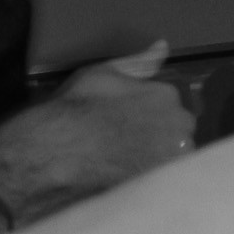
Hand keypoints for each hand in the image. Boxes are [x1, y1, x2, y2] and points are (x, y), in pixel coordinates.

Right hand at [0, 40, 195, 224]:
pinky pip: (165, 180)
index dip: (148, 114)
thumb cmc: (74, 112)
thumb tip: (162, 47)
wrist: (54, 157)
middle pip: (178, 132)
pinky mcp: (163, 186)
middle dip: (159, 136)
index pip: (170, 104)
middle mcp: (179, 127)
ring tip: (122, 161)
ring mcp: (172, 160)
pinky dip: (151, 179)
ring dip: (156, 158)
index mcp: (167, 96)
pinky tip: (126, 177)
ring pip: (174, 157)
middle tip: (123, 143)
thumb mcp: (102, 74)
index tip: (127, 122)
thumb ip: (138, 63)